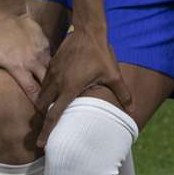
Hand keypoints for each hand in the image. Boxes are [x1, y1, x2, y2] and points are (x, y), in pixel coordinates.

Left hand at [0, 12, 50, 102]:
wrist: (7, 15)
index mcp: (18, 67)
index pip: (33, 91)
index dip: (38, 104)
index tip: (41, 113)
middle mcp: (33, 61)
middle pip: (47, 84)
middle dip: (49, 95)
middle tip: (51, 105)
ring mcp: (42, 52)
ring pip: (52, 72)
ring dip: (52, 82)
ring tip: (55, 93)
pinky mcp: (47, 44)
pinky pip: (53, 61)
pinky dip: (52, 68)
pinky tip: (53, 75)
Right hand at [34, 25, 132, 145]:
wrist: (88, 30)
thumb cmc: (101, 54)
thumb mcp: (113, 75)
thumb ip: (122, 93)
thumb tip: (133, 110)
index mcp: (70, 88)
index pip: (54, 114)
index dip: (46, 131)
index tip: (40, 144)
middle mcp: (57, 82)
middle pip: (42, 106)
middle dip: (41, 120)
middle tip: (42, 132)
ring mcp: (52, 72)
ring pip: (41, 93)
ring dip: (42, 105)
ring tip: (45, 114)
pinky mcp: (52, 64)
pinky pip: (44, 81)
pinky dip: (45, 91)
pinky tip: (52, 93)